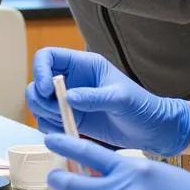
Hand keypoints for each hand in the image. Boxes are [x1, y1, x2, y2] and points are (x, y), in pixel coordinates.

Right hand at [26, 46, 189, 156]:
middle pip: (37, 83)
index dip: (40, 70)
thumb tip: (68, 98)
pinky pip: (48, 122)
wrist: (152, 130)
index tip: (47, 89)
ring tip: (69, 123)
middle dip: (40, 98)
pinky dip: (52, 129)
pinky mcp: (71, 119)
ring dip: (45, 115)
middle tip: (57, 112)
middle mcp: (72, 81)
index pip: (48, 57)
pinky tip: (70, 132)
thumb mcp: (121, 99)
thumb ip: (95, 97)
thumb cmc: (142, 107)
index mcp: (83, 65)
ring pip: (39, 104)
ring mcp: (69, 101)